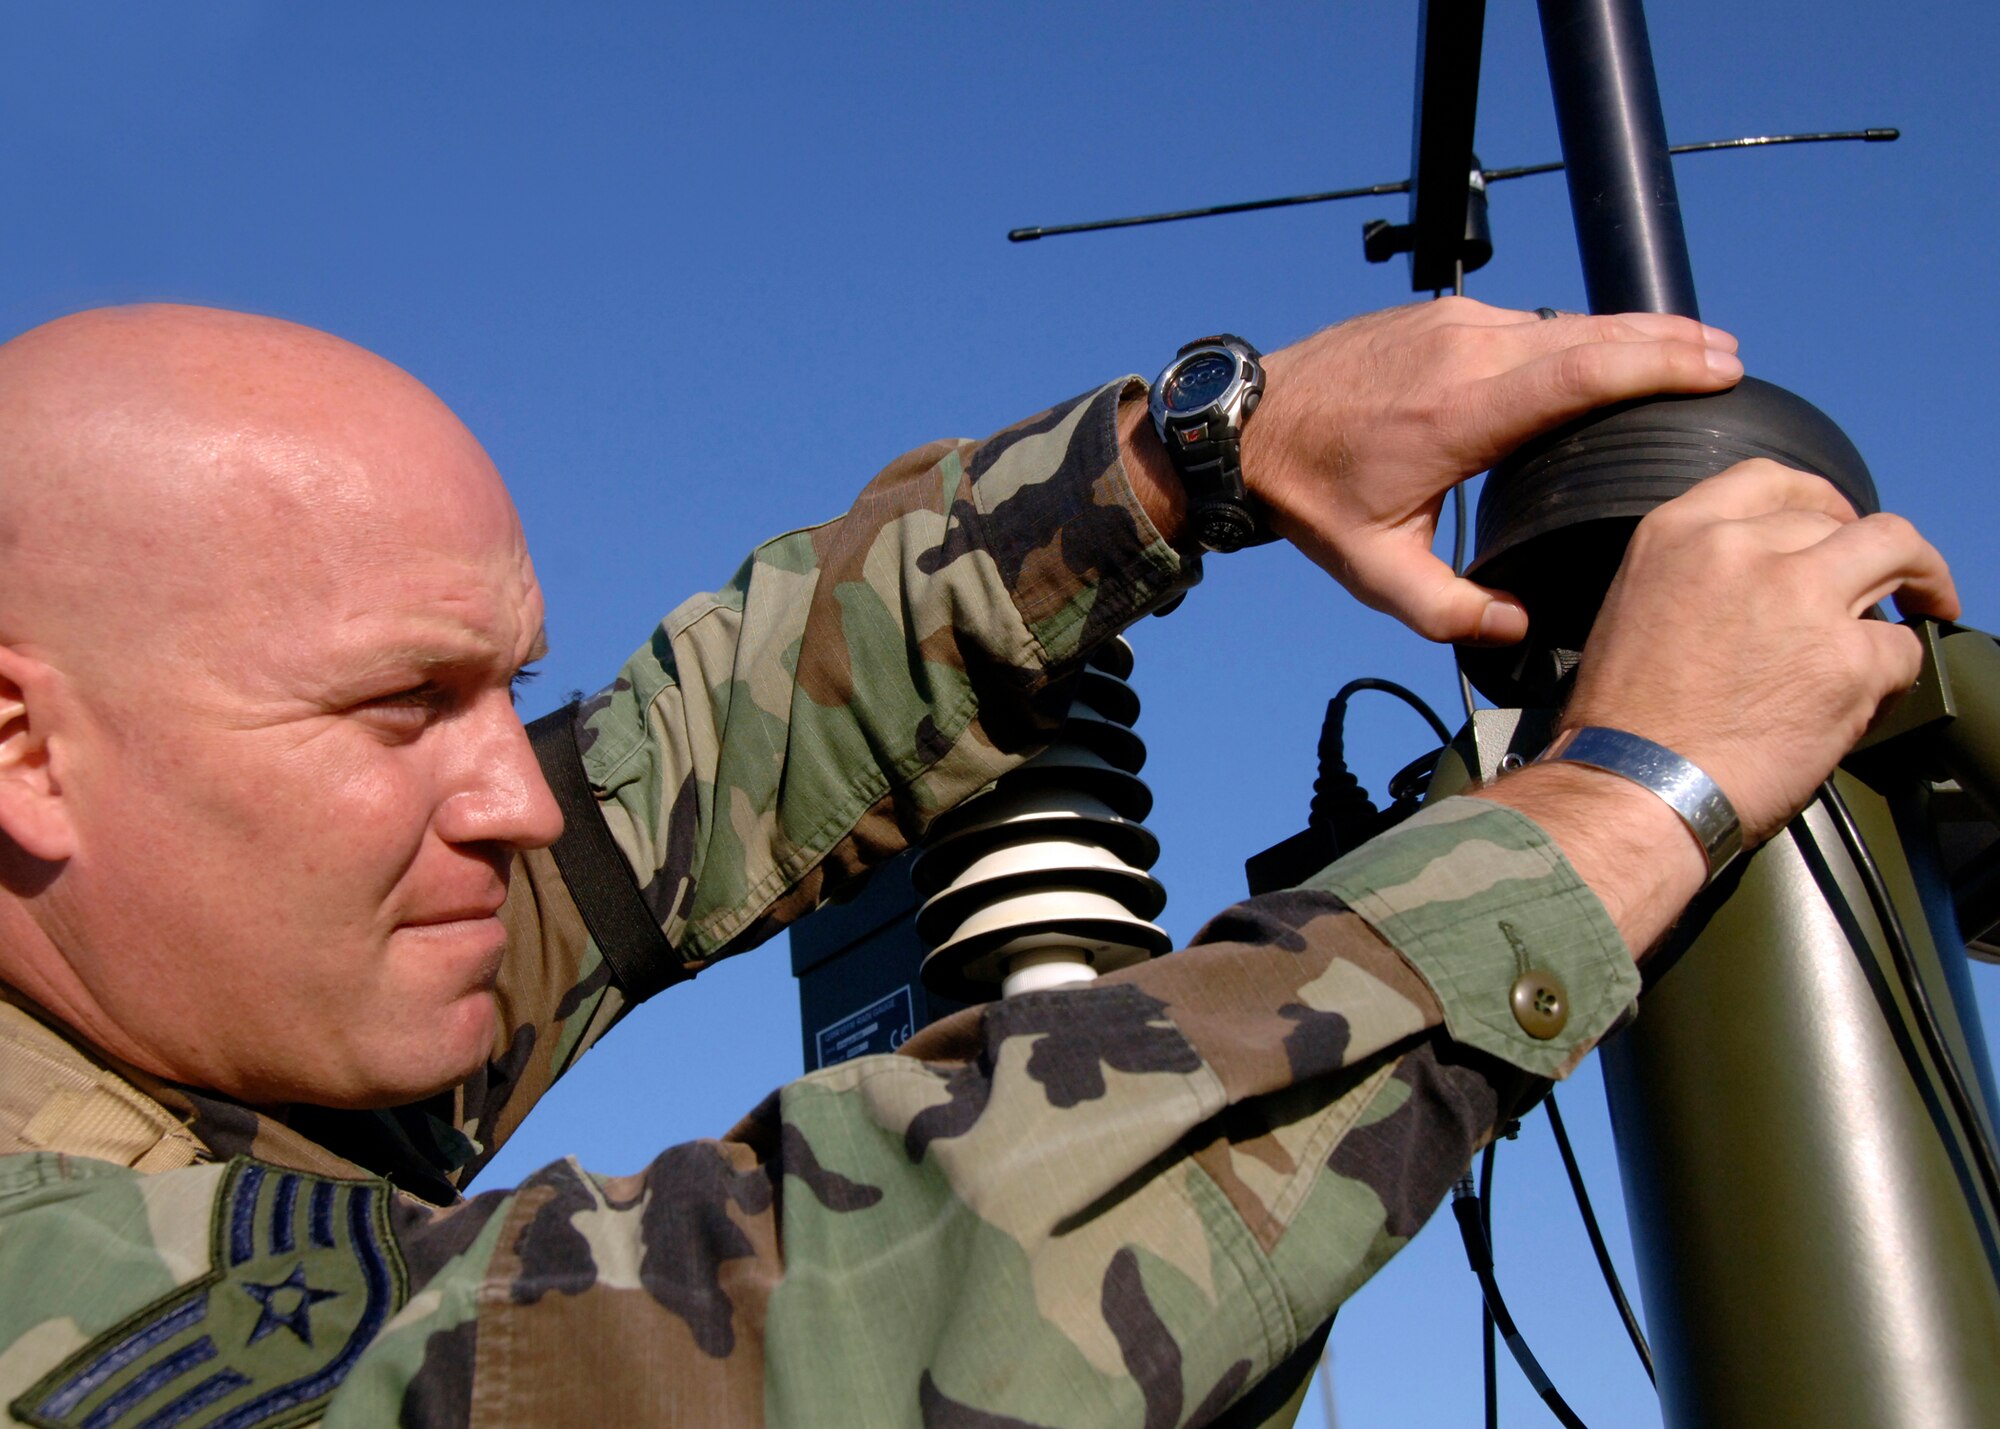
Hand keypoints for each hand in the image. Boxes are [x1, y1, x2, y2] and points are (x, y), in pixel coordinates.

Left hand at [1241, 298, 1742, 642]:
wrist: (1242, 427)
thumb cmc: (1309, 498)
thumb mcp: (1377, 573)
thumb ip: (1453, 611)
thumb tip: (1521, 629)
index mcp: (1461, 414)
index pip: (1585, 371)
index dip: (1661, 364)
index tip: (1722, 369)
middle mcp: (1464, 353)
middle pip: (1593, 334)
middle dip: (1670, 341)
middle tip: (1731, 359)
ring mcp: (1453, 325)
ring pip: (1563, 321)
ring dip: (1627, 334)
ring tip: (1687, 353)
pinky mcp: (1441, 315)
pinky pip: (1527, 321)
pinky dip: (1577, 333)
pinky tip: (1606, 352)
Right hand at [1562, 460, 1958, 846]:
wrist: (1633, 787)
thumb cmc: (1623, 723)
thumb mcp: (1636, 609)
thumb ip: (1698, 576)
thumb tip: (1761, 585)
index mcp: (1679, 534)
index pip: (1769, 479)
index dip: (1818, 498)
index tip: (1836, 521)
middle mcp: (1741, 548)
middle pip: (1840, 520)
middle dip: (1870, 548)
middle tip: (1887, 579)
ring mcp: (1800, 597)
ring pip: (1897, 551)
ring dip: (1920, 578)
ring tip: (1929, 605)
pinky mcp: (1847, 658)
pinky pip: (1901, 649)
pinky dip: (1891, 676)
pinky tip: (1864, 701)